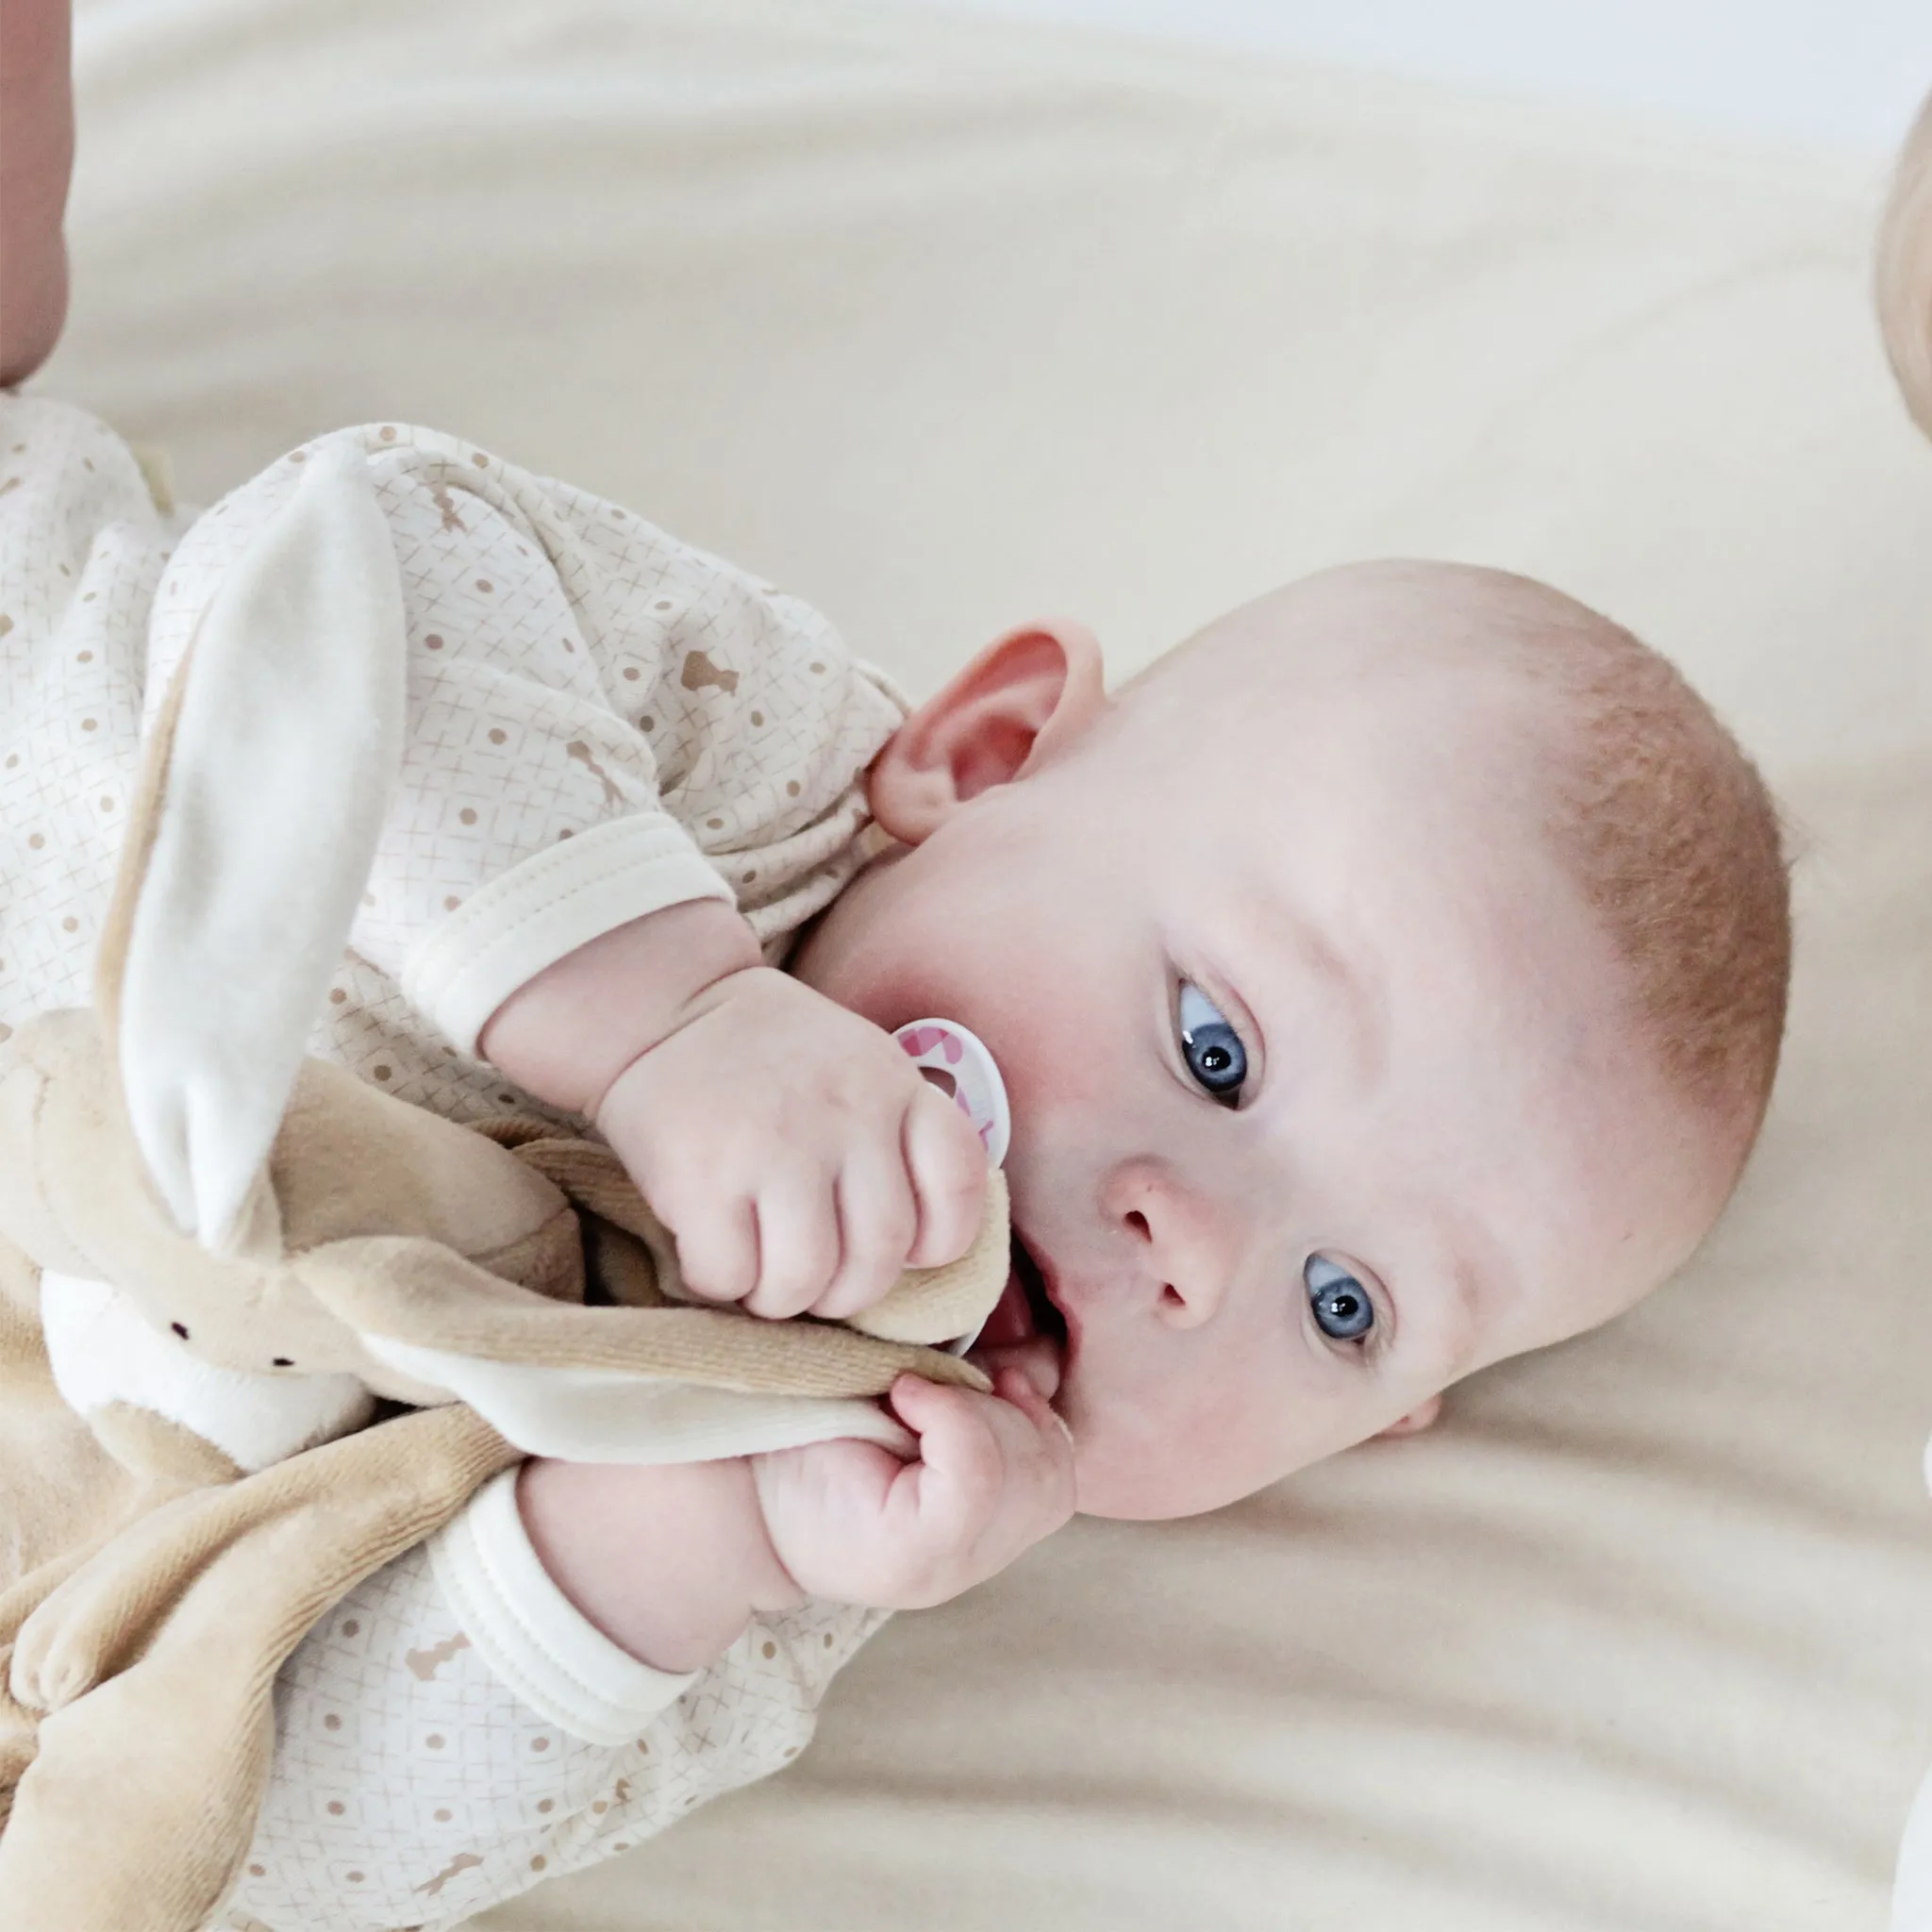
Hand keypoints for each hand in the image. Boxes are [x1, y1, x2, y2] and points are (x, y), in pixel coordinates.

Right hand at [595, 965, 988, 1320]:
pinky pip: (731, 1276)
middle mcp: (846, 1114)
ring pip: (807, 1279)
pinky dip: (721, 1283)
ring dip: (783, 1297)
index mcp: (894, 1085)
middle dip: (849, 1291)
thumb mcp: (861, 1065)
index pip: (960, 1182)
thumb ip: (898, 1136)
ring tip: (763, 1273)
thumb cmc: (773, 1059)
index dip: (939, 1239)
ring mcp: (775, 1146)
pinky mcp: (703, 1178)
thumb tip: (917, 1250)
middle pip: (882, 1253)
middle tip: (816, 1278)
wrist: (667, 1009)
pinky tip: (713, 1250)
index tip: (904, 1246)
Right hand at [750, 1369, 1076, 1609]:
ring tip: (958, 1396)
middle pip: (1025, 1477)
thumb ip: (876, 1404)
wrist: (768, 1516)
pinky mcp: (1002, 1535)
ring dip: (1013, 1417)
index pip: (975, 1484)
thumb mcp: (813, 1437)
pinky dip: (1038, 1428)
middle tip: (925, 1389)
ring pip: (1052, 1478)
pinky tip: (1002, 1396)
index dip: (950, 1412)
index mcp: (902, 1555)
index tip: (900, 1385)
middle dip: (982, 1410)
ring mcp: (985, 1560)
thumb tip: (937, 1372)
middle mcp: (955, 1573)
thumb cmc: (784, 1468)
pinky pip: (1053, 1482)